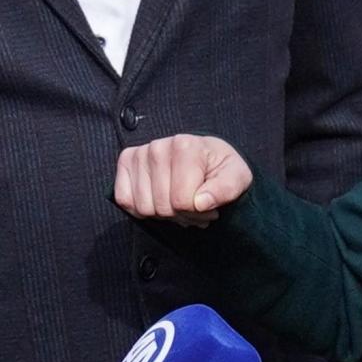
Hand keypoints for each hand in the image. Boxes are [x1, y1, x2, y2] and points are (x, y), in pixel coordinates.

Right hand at [114, 135, 252, 227]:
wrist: (206, 155)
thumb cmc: (221, 167)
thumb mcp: (237, 178)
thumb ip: (225, 190)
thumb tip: (201, 203)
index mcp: (185, 145)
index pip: (182, 200)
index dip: (197, 213)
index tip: (208, 205)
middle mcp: (158, 146)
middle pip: (163, 207)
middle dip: (182, 215)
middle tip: (196, 207)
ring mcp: (139, 154)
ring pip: (144, 208)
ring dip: (164, 216)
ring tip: (181, 204)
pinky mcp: (125, 163)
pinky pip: (125, 201)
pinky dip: (142, 209)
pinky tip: (160, 200)